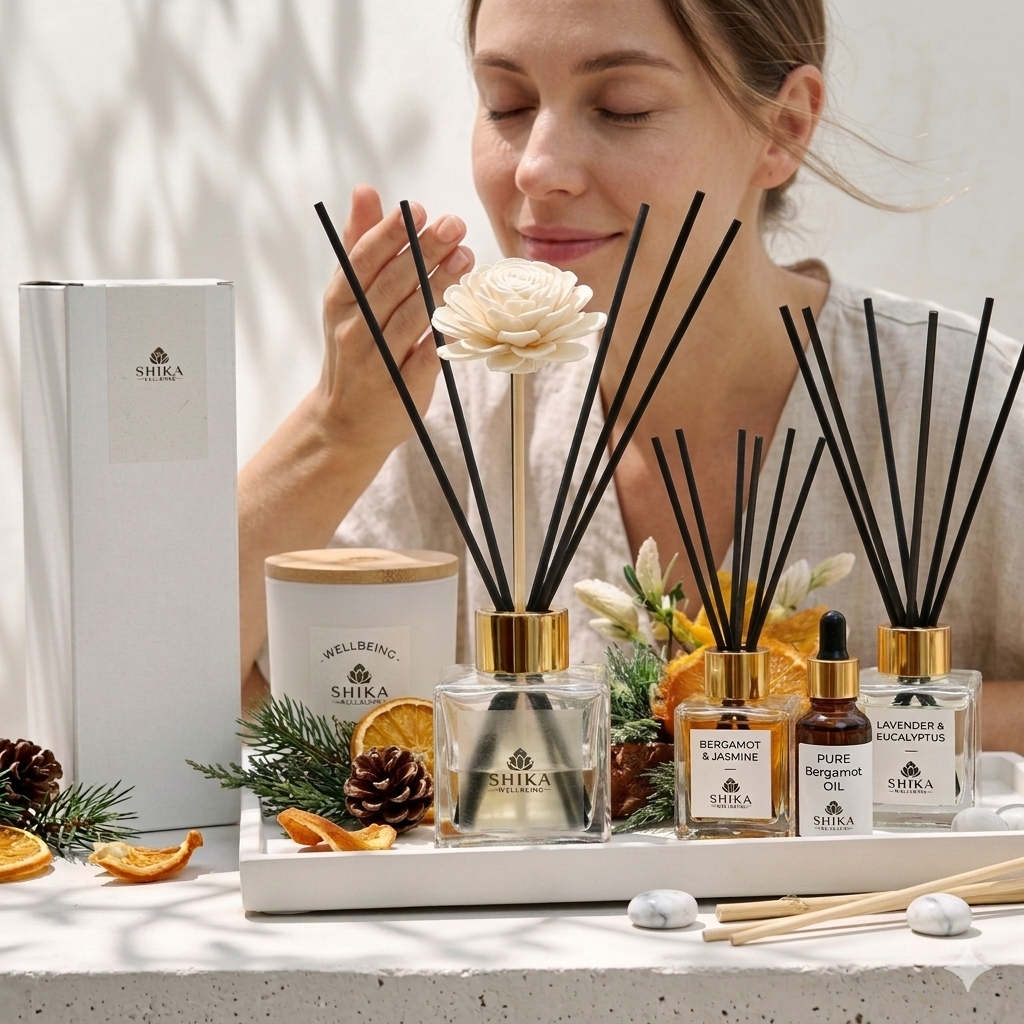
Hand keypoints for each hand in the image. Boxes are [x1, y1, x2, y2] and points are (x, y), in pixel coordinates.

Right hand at [316, 184, 473, 460]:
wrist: (345, 421)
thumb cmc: (354, 346)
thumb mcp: (347, 295)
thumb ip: (360, 243)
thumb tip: (365, 190)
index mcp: (341, 301)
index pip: (365, 260)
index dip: (392, 234)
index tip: (419, 210)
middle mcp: (356, 328)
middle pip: (394, 283)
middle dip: (426, 250)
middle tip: (455, 224)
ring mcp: (379, 359)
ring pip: (413, 315)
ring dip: (442, 283)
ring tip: (466, 255)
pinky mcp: (404, 386)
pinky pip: (428, 353)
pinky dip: (446, 330)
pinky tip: (466, 308)